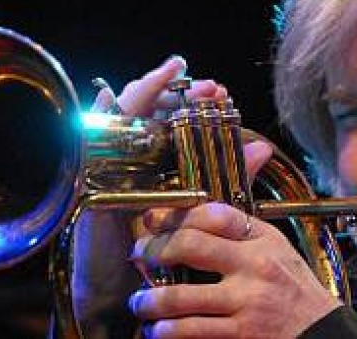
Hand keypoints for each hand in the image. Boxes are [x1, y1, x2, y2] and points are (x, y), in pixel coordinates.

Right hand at [72, 55, 229, 336]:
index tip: (222, 91)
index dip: (197, 98)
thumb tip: (263, 146)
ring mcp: (115, 160)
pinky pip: (93, 141)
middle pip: (153, 107)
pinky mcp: (96, 175)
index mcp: (166, 153)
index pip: (179, 114)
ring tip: (169, 76)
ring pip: (125, 114)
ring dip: (148, 92)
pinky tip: (109, 98)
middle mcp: (139, 151)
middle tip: (207, 85)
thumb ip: (233, 173)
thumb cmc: (167, 240)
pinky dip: (100, 117)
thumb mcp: (207, 202)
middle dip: (178, 89)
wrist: (129, 281)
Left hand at [126, 141, 341, 337]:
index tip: (152, 218)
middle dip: (153, 250)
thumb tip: (251, 154)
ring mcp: (247, 301)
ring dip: (150, 300)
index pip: (214, 214)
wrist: (321, 331)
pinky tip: (159, 329)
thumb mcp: (277, 246)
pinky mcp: (241, 333)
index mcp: (263, 239)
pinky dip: (166, 330)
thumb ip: (245, 222)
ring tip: (141, 302)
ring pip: (181, 296)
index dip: (175, 214)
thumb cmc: (294, 288)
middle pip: (190, 245)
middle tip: (139, 255)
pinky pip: (191, 330)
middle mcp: (255, 265)